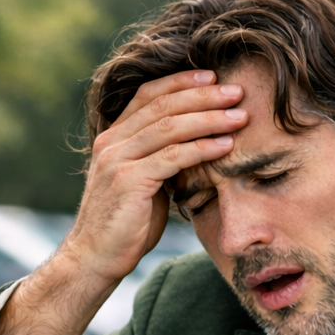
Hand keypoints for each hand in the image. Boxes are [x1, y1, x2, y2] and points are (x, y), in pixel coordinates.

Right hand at [0, 70, 247, 334]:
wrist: (95, 257)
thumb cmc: (125, 224)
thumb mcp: (144, 183)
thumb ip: (161, 160)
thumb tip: (195, 147)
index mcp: (114, 136)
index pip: (148, 95)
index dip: (180, 82)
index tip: (212, 76)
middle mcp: (112, 141)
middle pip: (163, 105)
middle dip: (203, 95)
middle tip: (236, 90)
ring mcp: (118, 159)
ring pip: (170, 127)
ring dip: (209, 118)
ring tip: (239, 115)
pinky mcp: (129, 181)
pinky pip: (172, 157)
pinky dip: (202, 148)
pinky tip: (226, 145)